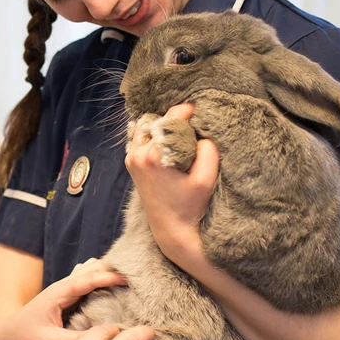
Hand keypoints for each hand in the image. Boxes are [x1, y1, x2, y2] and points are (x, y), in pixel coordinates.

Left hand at [0, 259, 124, 339]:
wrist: (4, 336)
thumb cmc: (24, 339)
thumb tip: (106, 338)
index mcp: (59, 293)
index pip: (89, 279)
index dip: (110, 277)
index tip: (131, 280)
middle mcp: (62, 286)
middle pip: (93, 268)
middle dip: (114, 269)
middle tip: (138, 277)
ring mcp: (64, 289)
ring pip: (91, 271)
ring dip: (108, 272)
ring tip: (131, 281)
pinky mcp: (66, 297)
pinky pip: (88, 282)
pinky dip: (102, 281)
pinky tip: (115, 291)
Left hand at [125, 103, 218, 261]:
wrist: (170, 229)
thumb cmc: (189, 206)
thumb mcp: (206, 179)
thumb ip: (208, 150)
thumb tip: (201, 132)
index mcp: (154, 156)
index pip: (170, 119)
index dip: (187, 111)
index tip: (198, 110)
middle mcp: (137, 154)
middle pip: (158, 121)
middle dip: (177, 121)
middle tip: (193, 129)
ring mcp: (131, 158)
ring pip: (148, 128)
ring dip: (164, 127)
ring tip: (181, 137)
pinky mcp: (131, 163)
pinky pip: (142, 138)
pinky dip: (155, 136)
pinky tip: (168, 144)